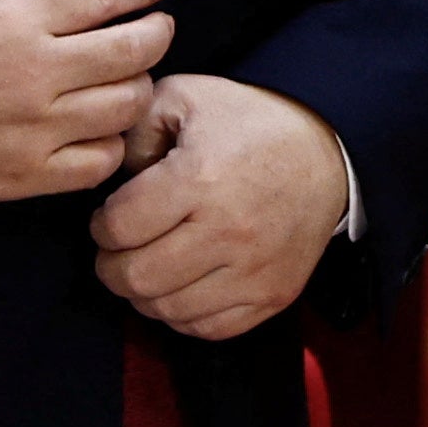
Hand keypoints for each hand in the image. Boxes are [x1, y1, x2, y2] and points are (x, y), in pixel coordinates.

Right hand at [0, 0, 170, 204]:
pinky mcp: (26, 175)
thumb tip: (83, 4)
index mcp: (14, 20)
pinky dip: (110, 142)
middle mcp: (32, 73)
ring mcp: (32, 129)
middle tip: (156, 30)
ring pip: (126, 106)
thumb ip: (24, 0)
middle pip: (133, 51)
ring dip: (137, 87)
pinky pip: (99, 161)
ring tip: (126, 80)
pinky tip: (99, 128)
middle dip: (156, 33)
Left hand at [90, 73, 351, 342]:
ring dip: (145, 293)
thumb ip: (134, 127)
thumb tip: (109, 173)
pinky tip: (184, 284)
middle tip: (119, 250)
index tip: (109, 218)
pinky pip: (207, 328)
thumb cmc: (249, 124)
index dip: (100, 226)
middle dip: (112, 266)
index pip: (117, 228)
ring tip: (150, 265)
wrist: (327, 150)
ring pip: (166, 310)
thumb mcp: (188, 98)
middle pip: (136, 277)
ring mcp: (254, 269)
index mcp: (200, 178)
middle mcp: (228, 229)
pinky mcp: (274, 294)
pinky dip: (184, 314)